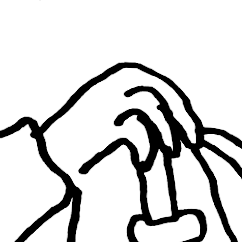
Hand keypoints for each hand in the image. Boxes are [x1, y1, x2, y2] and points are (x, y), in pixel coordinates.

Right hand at [42, 62, 199, 177]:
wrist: (47, 155)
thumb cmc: (85, 139)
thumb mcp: (116, 116)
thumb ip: (142, 111)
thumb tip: (181, 122)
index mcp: (117, 78)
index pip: (161, 86)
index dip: (181, 107)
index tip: (194, 131)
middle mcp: (112, 84)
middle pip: (161, 93)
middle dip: (182, 117)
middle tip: (193, 142)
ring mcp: (105, 101)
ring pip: (153, 109)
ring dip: (167, 133)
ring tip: (172, 153)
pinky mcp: (100, 123)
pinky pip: (136, 133)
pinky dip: (146, 149)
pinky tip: (144, 164)